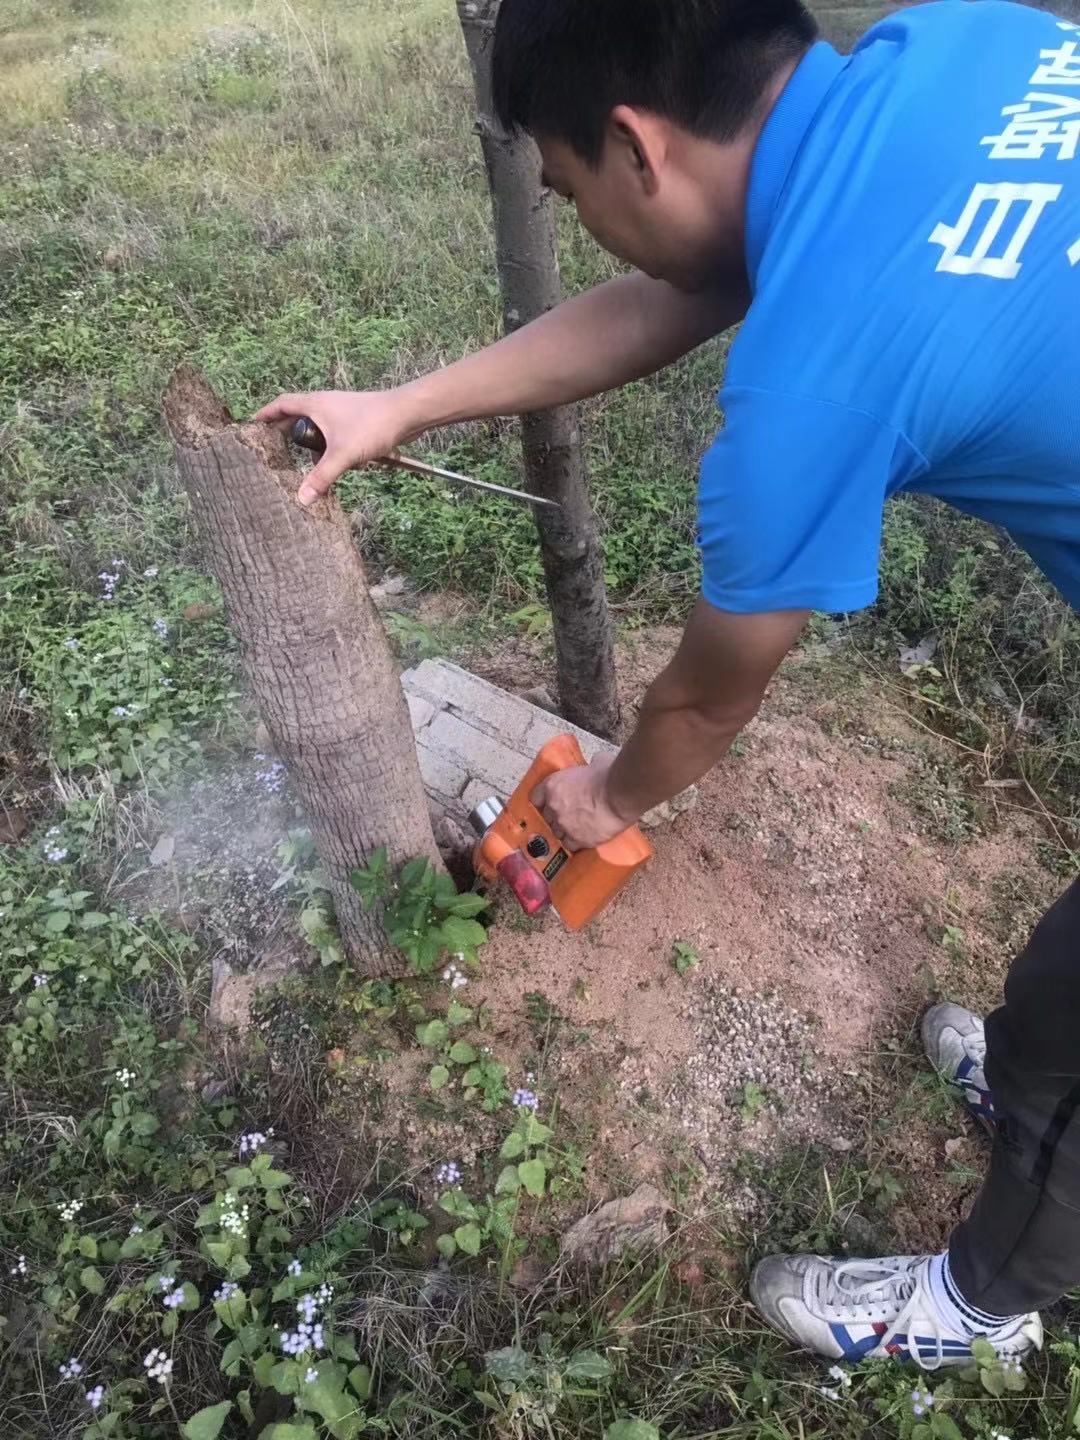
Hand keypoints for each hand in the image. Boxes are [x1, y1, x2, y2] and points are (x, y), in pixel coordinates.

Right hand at [252, 388, 415, 505]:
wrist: (407, 413)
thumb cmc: (372, 425)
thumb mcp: (342, 455)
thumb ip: (321, 477)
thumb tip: (302, 499)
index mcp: (315, 404)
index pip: (282, 404)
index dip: (266, 413)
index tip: (253, 424)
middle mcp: (327, 404)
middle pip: (300, 418)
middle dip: (292, 436)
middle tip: (280, 452)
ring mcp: (343, 412)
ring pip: (322, 430)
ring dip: (320, 447)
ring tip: (317, 465)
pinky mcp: (358, 421)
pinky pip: (340, 436)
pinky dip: (339, 449)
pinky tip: (351, 465)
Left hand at [532, 756, 636, 849]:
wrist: (620, 795)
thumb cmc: (609, 776)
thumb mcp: (596, 763)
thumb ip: (590, 765)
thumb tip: (596, 761)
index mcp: (553, 785)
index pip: (536, 797)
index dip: (543, 801)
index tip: (549, 802)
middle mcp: (554, 806)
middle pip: (547, 817)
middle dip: (556, 816)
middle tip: (569, 815)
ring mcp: (564, 825)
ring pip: (557, 833)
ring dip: (564, 832)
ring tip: (577, 829)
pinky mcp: (577, 839)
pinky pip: (570, 845)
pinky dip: (575, 844)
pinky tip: (582, 840)